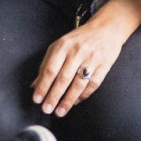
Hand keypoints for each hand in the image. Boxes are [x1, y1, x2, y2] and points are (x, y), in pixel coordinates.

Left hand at [32, 0, 140, 116]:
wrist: (106, 28)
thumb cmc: (79, 39)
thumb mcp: (60, 46)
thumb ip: (46, 64)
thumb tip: (34, 85)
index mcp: (63, 46)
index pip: (50, 69)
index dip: (43, 86)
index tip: (37, 99)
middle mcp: (77, 52)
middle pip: (63, 78)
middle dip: (53, 96)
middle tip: (47, 109)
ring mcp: (91, 58)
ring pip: (78, 83)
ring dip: (68, 100)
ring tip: (60, 111)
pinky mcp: (104, 64)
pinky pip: (93, 84)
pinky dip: (84, 95)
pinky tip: (76, 102)